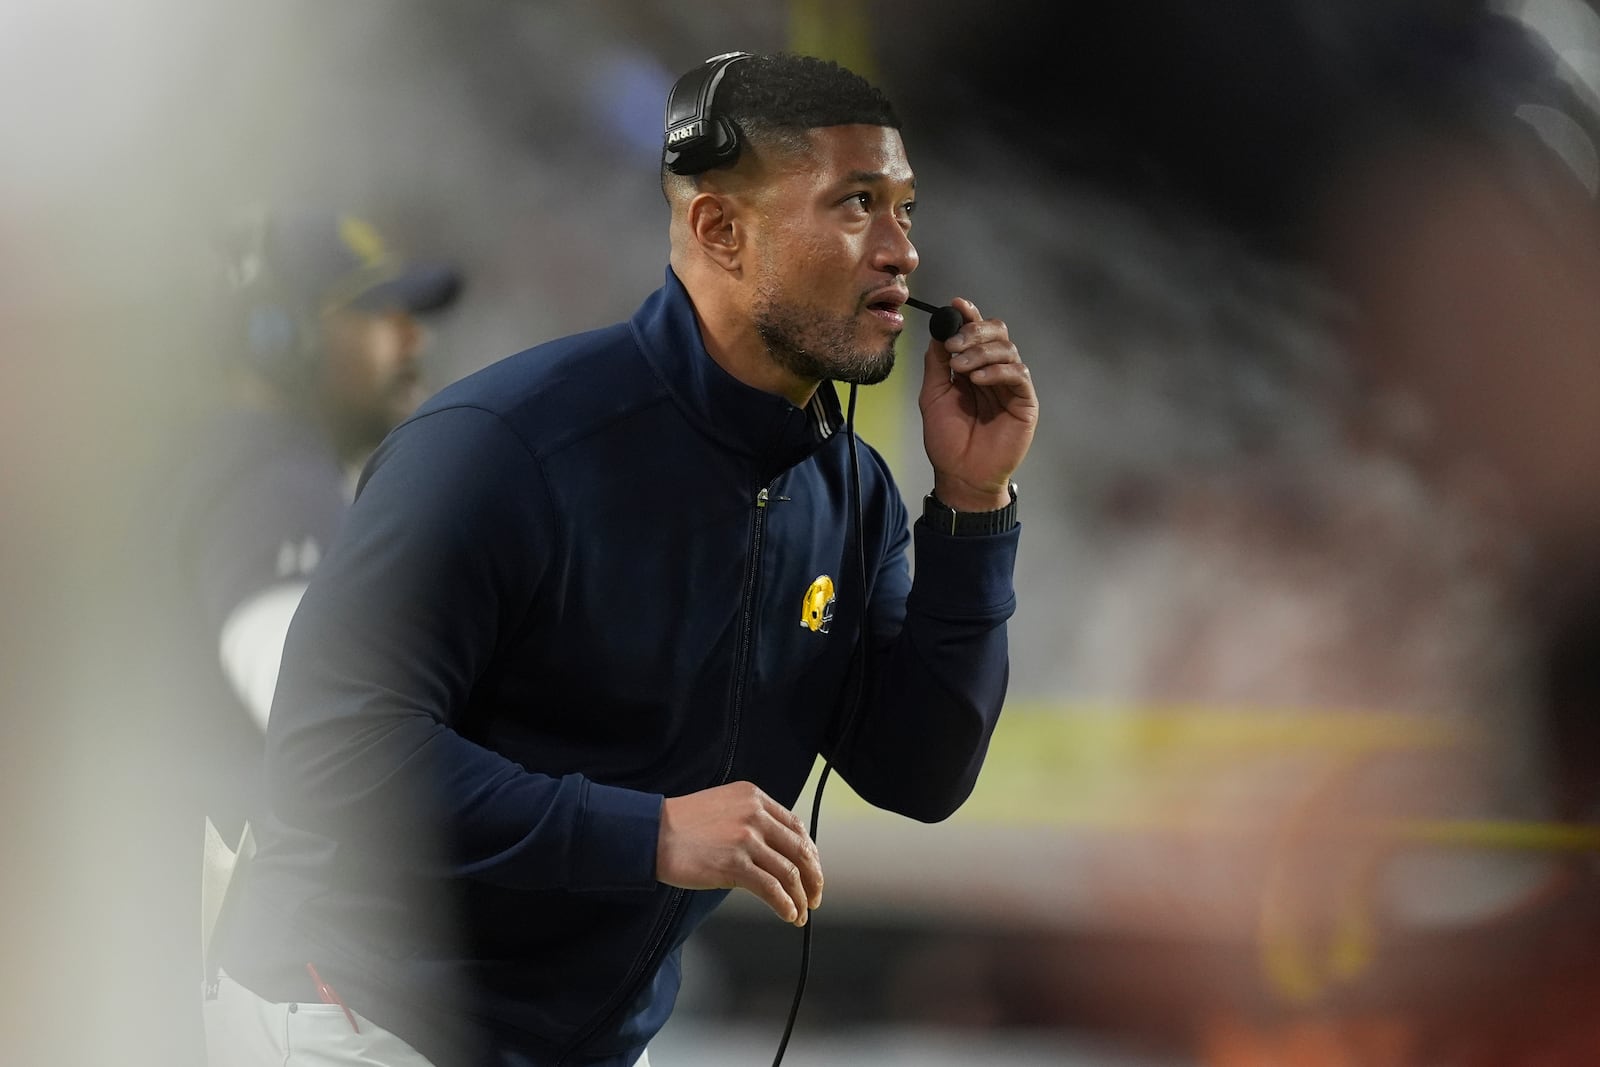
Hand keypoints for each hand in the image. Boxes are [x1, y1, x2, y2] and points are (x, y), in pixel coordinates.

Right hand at [656, 781, 822, 925]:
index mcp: (754, 798)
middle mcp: (755, 815)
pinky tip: (788, 915)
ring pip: (789, 873)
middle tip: (815, 896)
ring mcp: (746, 839)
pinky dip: (785, 905)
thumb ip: (750, 820)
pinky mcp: (735, 864)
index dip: (809, 853)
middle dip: (812, 878)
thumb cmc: (681, 825)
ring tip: (801, 913)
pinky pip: (772, 889)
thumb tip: (774, 852)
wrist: (651, 834)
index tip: (812, 870)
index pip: (796, 827)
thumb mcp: (724, 807)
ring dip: (800, 897)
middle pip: (800, 850)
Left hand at [918, 297, 1038, 510]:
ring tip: (961, 369)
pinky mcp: (1025, 402)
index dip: (969, 315)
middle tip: (954, 343)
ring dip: (981, 352)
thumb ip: (937, 364)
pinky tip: (978, 379)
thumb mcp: (933, 395)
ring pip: (1007, 349)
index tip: (956, 305)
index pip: (976, 333)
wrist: (961, 475)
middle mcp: (994, 372)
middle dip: (975, 331)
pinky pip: (1018, 374)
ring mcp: (1011, 386)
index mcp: (973, 368)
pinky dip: (997, 370)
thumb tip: (939, 332)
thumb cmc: (947, 441)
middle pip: (997, 333)